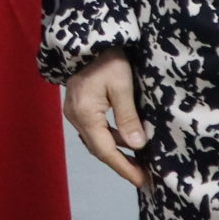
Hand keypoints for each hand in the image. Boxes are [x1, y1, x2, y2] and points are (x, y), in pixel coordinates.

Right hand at [64, 50, 148, 188]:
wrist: (89, 38)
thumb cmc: (107, 59)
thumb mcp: (122, 86)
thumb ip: (128, 117)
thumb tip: (137, 146)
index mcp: (86, 115)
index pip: (106, 151)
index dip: (125, 168)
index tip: (143, 182)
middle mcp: (76, 118)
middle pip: (99, 149)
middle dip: (122, 163)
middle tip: (144, 176)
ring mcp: (74, 112)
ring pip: (96, 140)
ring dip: (116, 152)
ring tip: (138, 161)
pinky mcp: (78, 106)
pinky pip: (94, 129)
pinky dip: (110, 138)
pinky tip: (125, 138)